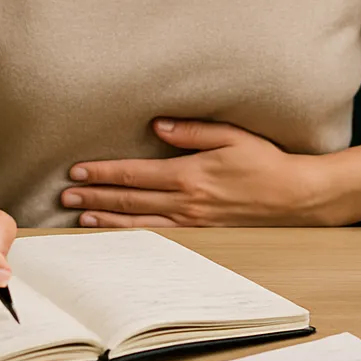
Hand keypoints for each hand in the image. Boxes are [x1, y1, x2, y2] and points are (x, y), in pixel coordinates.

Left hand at [61, 118, 360, 226]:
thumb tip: (157, 125)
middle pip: (130, 199)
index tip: (78, 170)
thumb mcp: (230, 135)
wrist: (294, 196)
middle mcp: (186, 201)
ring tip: (81, 214)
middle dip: (95, 195)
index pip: (135, 174)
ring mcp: (192, 221)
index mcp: (190, 174)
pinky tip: (117, 230)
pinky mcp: (201, 233)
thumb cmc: (265, 161)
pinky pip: (158, 235)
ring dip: (107, 217)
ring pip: (139, 221)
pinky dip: (132, 233)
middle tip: (66, 194)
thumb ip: (192, 130)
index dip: (103, 172)